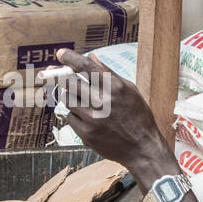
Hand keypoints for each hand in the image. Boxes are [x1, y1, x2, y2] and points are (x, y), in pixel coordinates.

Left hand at [53, 49, 168, 174]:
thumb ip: (109, 74)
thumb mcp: (130, 90)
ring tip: (84, 101)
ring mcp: (92, 119)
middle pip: (69, 82)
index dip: (70, 58)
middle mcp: (101, 101)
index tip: (60, 54)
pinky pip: (69, 118)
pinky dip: (75, 115)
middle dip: (65, 79)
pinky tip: (88, 119)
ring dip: (71, 97)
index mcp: (114, 87)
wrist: (142, 148)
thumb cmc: (138, 117)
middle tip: (65, 79)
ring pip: (67, 100)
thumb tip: (92, 57)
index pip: (85, 67)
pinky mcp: (86, 134)